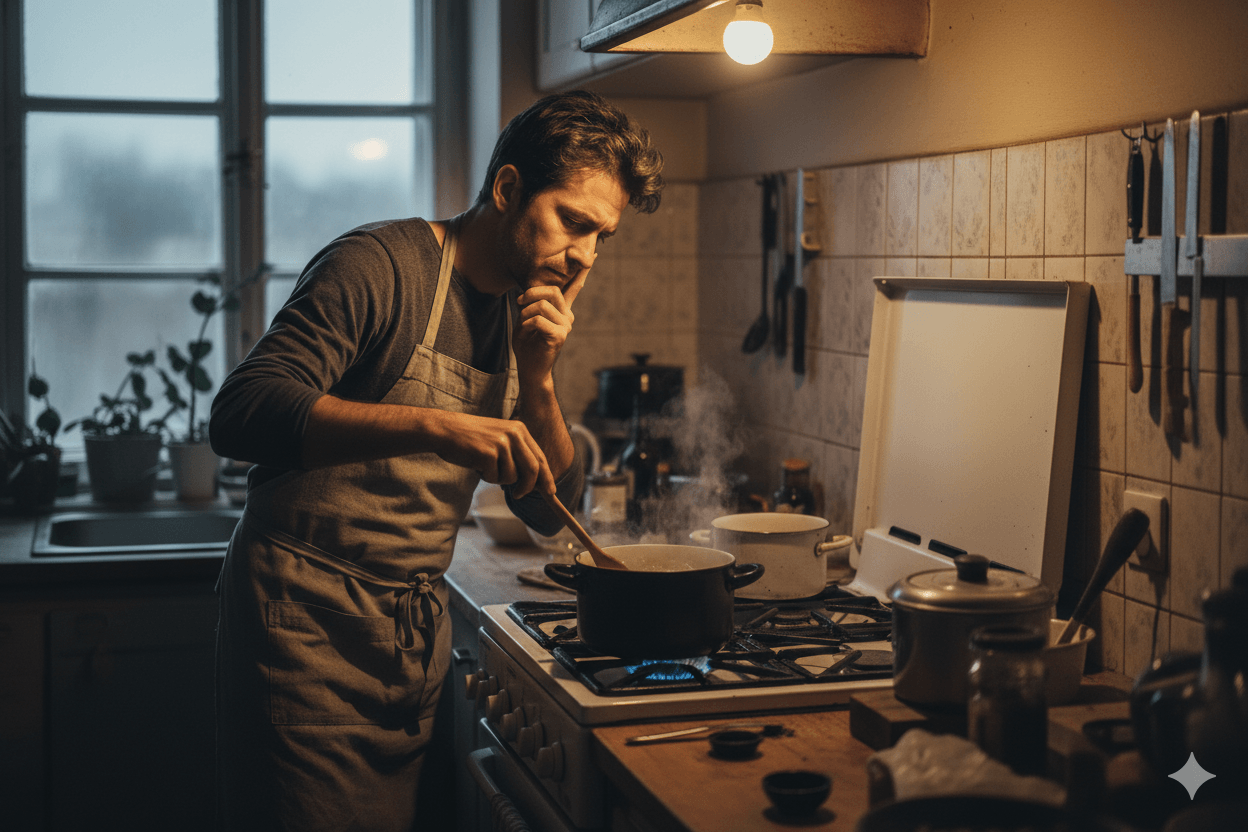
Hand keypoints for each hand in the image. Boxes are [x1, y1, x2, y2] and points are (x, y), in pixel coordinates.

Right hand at [429, 411, 554, 496]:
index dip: (547, 477)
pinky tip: (476, 464)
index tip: (551, 492)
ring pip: (512, 477)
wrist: (445, 430)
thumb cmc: (472, 439)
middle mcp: (514, 434)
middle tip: (518, 495)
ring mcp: (501, 443)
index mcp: (519, 430)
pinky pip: (495, 478)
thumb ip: (518, 455)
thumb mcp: (500, 440)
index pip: (540, 457)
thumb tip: (535, 481)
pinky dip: (486, 477)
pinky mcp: (488, 453)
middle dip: (528, 487)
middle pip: (533, 469)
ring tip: (485, 466)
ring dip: (498, 479)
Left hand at [512, 270, 585, 385]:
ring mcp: (565, 326)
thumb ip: (532, 304)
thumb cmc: (528, 343)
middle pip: (551, 290)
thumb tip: (528, 293)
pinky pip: (539, 320)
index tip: (593, 255)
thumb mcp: (527, 318)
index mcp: (562, 310)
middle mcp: (568, 316)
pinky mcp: (559, 336)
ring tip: (523, 324)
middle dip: (530, 293)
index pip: (574, 287)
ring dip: (525, 312)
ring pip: (542, 305)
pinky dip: (526, 324)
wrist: (530, 368)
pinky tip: (527, 333)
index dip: (582, 271)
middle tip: (519, 303)